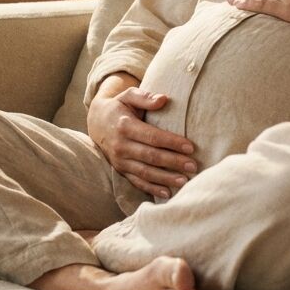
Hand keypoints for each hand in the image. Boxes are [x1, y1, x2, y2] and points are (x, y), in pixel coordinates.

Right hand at [87, 75, 197, 198]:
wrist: (97, 122)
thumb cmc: (119, 107)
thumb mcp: (128, 96)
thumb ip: (145, 97)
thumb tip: (163, 99)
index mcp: (125, 126)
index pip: (152, 137)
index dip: (171, 142)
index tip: (190, 147)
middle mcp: (121, 145)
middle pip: (151, 157)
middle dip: (173, 162)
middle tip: (193, 166)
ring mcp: (119, 160)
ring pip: (145, 172)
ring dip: (166, 178)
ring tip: (185, 181)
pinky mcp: (120, 170)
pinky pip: (137, 182)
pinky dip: (151, 189)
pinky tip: (167, 193)